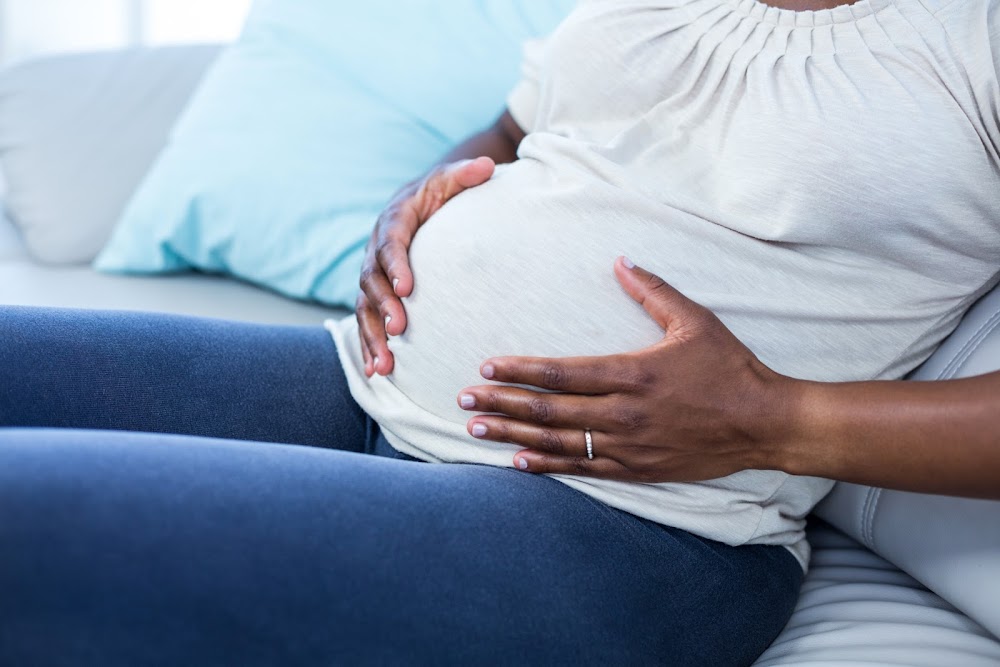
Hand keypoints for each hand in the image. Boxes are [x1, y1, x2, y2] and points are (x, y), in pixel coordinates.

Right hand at [357, 157, 494, 376]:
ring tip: (384, 366)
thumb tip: (486, 166)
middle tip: (399, 329)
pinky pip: (367, 322)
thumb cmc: (439, 194)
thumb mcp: (451, 180)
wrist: (418, 203)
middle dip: (383, 306)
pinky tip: (377, 371)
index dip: (395, 265)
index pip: (391, 243)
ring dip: (372, 337)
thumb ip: (465, 175)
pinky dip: (369, 346)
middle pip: (371, 280)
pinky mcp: (376, 295)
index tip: (407, 288)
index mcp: (394, 221)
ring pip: (364, 308)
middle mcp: (376, 249)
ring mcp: (373, 274)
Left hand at [457, 257, 796, 481]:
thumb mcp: (694, 320)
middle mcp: (623, 412)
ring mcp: (629, 445)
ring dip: (513, 436)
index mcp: (632, 372)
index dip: (519, 370)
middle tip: (463, 400)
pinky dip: (548, 465)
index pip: (560, 372)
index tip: (486, 367)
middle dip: (501, 403)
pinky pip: (584, 468)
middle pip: (548, 409)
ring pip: (558, 441)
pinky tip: (519, 463)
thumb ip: (652, 291)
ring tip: (476, 430)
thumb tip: (621, 259)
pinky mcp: (638, 469)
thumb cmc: (729, 367)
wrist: (764, 422)